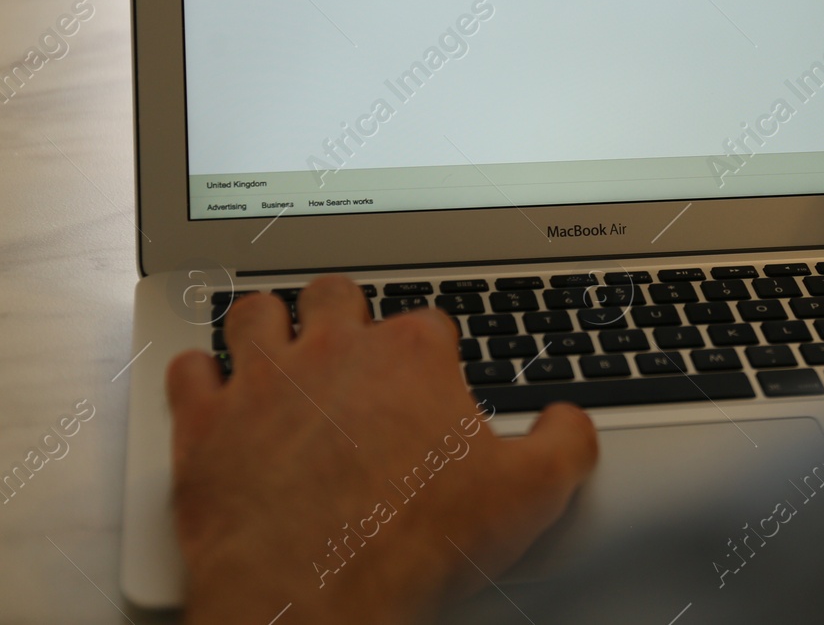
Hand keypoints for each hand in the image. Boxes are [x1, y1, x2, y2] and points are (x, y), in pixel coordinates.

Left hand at [167, 277, 597, 624]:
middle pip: (336, 294)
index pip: (426, 321)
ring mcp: (264, 383)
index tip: (431, 377)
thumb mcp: (530, 494)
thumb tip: (570, 422)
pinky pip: (189, 370)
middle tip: (350, 344)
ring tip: (277, 346)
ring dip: (266, 324)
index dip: (430, 349)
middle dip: (343, 311)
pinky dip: (198, 376)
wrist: (318, 595)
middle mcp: (336, 352)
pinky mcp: (206, 424)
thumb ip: (565, 442)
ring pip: (255, 312)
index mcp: (413, 357)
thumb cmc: (413, 543)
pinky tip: (212, 391)